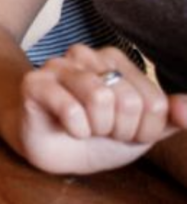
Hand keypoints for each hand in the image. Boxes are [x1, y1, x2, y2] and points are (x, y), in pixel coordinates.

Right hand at [18, 44, 186, 173]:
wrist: (51, 148)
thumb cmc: (95, 134)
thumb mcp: (139, 130)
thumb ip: (168, 118)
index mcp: (115, 59)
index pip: (155, 103)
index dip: (144, 130)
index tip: (123, 131)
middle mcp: (86, 55)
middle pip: (128, 101)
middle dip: (118, 130)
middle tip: (100, 131)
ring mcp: (57, 65)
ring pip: (100, 98)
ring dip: (96, 129)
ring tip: (84, 128)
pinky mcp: (34, 83)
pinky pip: (71, 110)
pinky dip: (75, 130)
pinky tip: (65, 127)